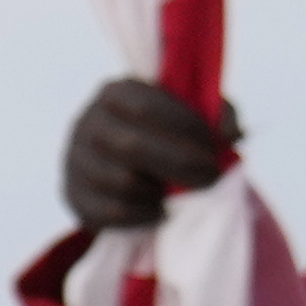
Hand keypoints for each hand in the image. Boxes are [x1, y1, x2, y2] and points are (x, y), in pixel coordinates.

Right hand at [63, 77, 235, 230]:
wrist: (134, 168)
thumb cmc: (172, 134)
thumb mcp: (197, 115)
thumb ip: (220, 115)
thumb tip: (232, 133)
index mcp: (116, 92)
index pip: (146, 105)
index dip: (186, 127)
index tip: (217, 146)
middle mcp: (88, 121)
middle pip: (132, 145)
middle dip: (180, 164)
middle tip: (211, 177)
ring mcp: (75, 158)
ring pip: (120, 181)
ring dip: (160, 191)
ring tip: (177, 190)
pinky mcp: (74, 194)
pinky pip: (110, 211)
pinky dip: (144, 214)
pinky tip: (160, 209)